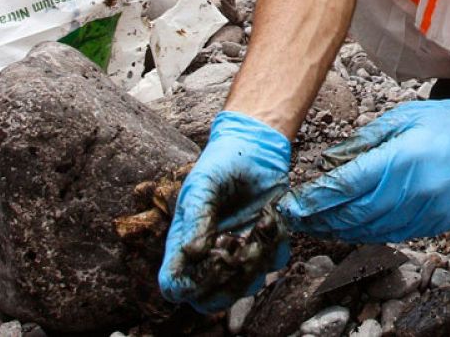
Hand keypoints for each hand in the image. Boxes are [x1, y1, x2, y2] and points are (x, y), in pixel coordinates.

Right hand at [158, 111, 291, 312]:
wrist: (255, 148)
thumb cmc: (220, 164)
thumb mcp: (202, 185)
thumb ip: (196, 218)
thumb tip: (193, 253)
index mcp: (183, 243)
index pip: (174, 285)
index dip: (189, 284)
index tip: (212, 257)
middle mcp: (209, 256)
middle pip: (210, 300)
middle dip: (228, 281)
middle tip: (239, 245)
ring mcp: (238, 254)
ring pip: (245, 288)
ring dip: (255, 263)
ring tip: (257, 225)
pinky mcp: (265, 246)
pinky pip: (274, 263)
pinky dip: (275, 244)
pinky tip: (269, 218)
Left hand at [278, 94, 449, 242]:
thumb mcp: (404, 118)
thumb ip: (366, 141)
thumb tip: (332, 160)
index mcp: (401, 159)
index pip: (345, 186)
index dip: (314, 198)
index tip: (290, 204)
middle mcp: (411, 191)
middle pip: (352, 215)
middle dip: (320, 219)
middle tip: (295, 219)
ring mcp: (425, 212)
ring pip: (370, 230)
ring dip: (340, 230)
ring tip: (318, 225)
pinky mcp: (435, 225)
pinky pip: (392, 234)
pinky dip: (368, 232)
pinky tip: (352, 226)